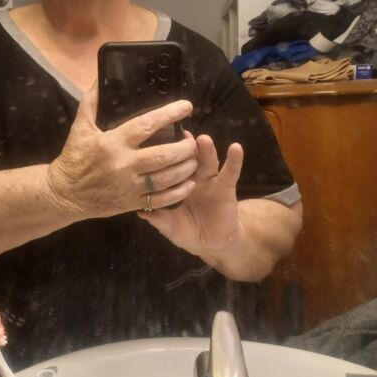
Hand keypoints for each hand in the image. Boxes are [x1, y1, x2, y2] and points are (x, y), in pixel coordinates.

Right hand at [47, 82, 196, 218]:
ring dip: (185, 168)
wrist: (64, 194)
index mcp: (113, 142)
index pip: (146, 125)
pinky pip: (161, 199)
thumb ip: (91, 102)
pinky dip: (179, 192)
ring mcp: (129, 186)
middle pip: (162, 155)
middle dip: (184, 147)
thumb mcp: (80, 127)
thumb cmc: (74, 158)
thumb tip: (100, 79)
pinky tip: (189, 183)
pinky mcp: (131, 203)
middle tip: (192, 140)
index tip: (186, 107)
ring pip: (166, 178)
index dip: (169, 114)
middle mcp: (123, 164)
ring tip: (194, 159)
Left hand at [139, 134, 243, 256]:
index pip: (168, 167)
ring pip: (207, 162)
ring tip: (203, 139)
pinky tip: (236, 148)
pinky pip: (230, 173)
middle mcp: (191, 178)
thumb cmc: (187, 231)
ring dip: (206, 150)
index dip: (164, 156)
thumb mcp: (170, 227)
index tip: (156, 141)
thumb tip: (140, 212)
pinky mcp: (226, 187)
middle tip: (181, 134)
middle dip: (185, 147)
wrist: (212, 243)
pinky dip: (234, 161)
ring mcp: (209, 181)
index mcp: (174, 184)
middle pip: (187, 159)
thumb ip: (159, 220)